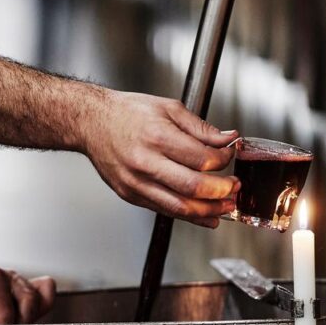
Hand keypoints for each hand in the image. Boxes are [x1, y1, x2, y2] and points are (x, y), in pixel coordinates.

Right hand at [80, 92, 238, 227]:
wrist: (91, 122)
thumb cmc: (127, 113)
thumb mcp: (168, 108)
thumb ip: (201, 128)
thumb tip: (228, 140)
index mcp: (157, 136)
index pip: (202, 158)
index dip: (223, 161)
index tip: (229, 157)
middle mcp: (145, 162)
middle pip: (193, 187)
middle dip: (222, 191)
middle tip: (234, 187)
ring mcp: (136, 182)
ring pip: (180, 206)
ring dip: (209, 210)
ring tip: (225, 207)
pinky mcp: (130, 195)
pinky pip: (164, 210)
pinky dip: (188, 216)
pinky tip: (204, 214)